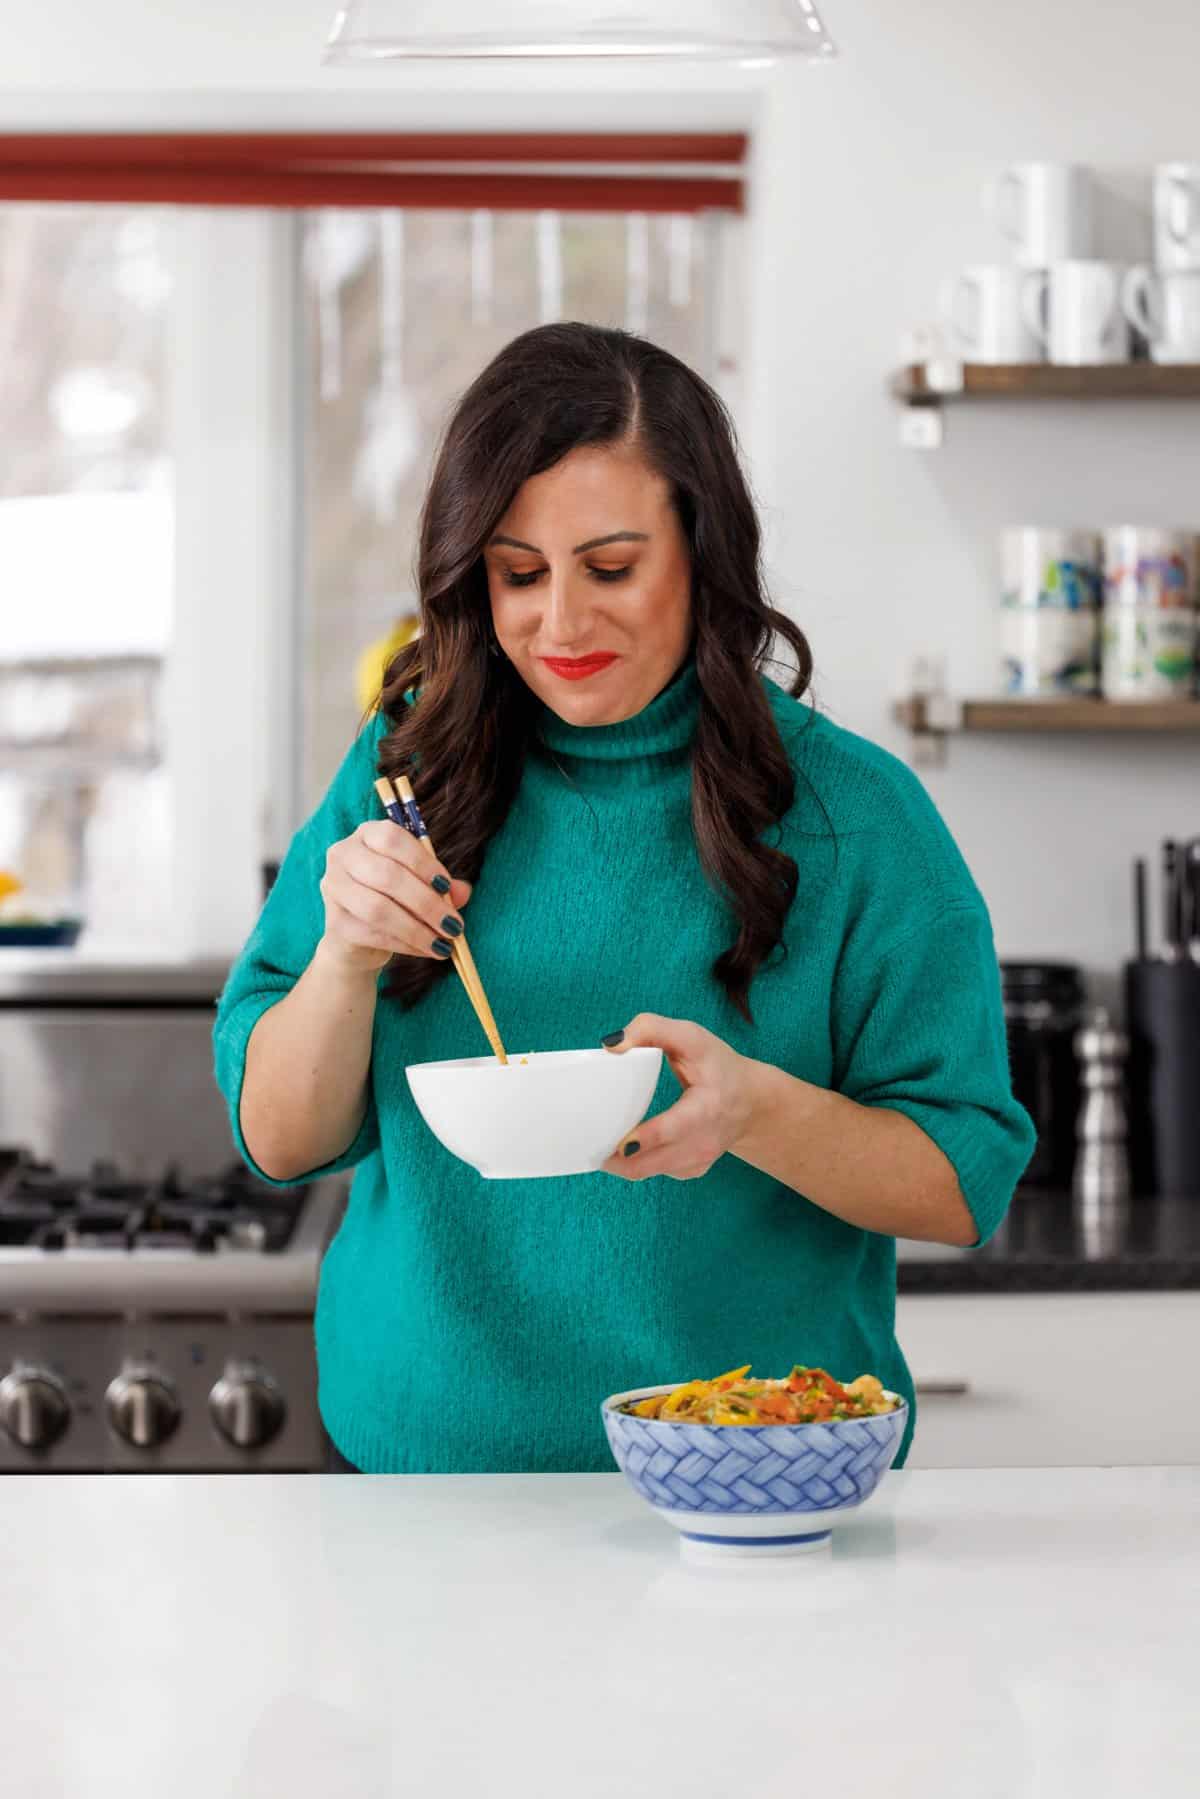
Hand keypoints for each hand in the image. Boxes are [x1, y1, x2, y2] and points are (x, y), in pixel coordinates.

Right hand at [317, 821, 472, 975]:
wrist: (360, 937)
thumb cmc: (395, 899)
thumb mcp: (422, 886)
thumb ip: (442, 886)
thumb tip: (463, 892)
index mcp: (368, 834)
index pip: (392, 839)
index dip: (422, 862)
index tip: (447, 887)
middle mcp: (343, 854)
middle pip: (386, 875)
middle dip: (426, 903)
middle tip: (453, 925)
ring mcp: (333, 887)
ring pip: (378, 908)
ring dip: (416, 929)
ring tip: (443, 943)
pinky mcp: (334, 922)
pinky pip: (372, 934)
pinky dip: (405, 944)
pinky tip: (425, 949)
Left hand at [598, 1013, 758, 1181]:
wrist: (752, 1101)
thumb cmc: (718, 1066)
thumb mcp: (692, 1037)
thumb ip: (652, 1029)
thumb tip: (612, 1046)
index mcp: (707, 1108)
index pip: (672, 1129)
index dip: (644, 1138)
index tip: (617, 1143)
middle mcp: (704, 1142)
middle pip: (650, 1162)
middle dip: (615, 1158)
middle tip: (585, 1141)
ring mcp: (697, 1161)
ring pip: (646, 1171)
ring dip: (618, 1162)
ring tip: (593, 1143)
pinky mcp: (691, 1170)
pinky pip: (653, 1172)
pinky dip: (633, 1162)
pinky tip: (620, 1145)